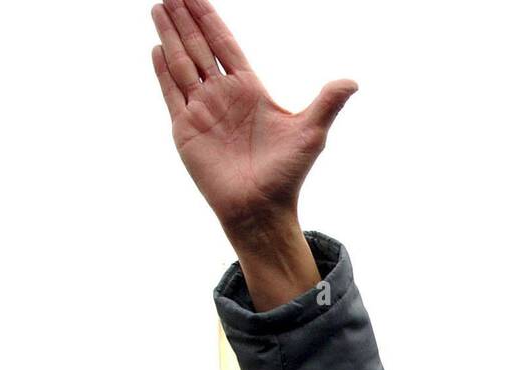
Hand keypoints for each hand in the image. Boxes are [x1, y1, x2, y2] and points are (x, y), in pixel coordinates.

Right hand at [151, 0, 355, 241]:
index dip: (211, 19)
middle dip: (186, 19)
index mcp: (250, 90)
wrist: (261, 208)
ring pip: (182, 63)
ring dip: (170, 35)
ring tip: (159, 7)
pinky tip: (157, 48)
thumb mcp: (311, 133)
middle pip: (200, 47)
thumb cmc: (287, 174)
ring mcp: (202, 111)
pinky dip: (163, 71)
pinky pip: (172, 93)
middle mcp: (223, 96)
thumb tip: (353, 82)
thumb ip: (328, 103)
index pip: (225, 45)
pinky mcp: (186, 129)